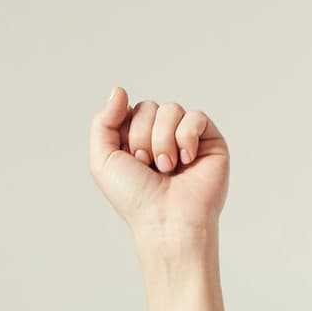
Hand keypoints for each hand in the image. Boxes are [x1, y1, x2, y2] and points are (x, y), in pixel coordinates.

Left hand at [88, 89, 229, 238]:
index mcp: (136, 139)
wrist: (166, 221)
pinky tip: (187, 161)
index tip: (131, 162)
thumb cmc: (135, 198)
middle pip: (149, 107)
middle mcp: (161, 135)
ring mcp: (186, 136)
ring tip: (167, 168)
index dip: (126, 133)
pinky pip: (195, 117)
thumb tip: (120, 90)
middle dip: (143, 138)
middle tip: (148, 167)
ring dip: (163, 141)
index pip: (129, 110)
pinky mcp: (209, 140)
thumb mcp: (103, 161)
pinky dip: (186, 138)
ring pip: (171, 109)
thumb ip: (102, 122)